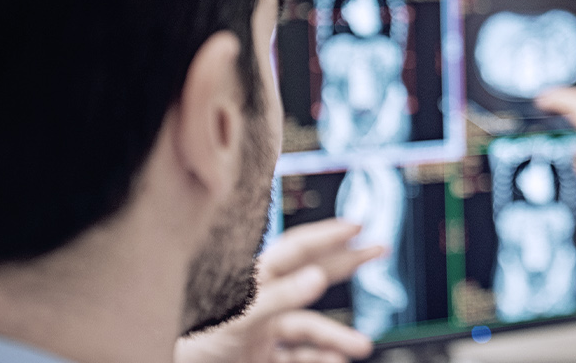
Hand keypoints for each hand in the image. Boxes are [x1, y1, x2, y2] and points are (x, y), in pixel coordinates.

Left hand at [176, 219, 383, 362]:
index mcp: (253, 281)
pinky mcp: (260, 358)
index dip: (326, 235)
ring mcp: (262, 332)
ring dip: (337, 337)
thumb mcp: (241, 316)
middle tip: (378, 250)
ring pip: (308, 327)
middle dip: (347, 264)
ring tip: (361, 346)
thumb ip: (279, 297)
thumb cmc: (196, 344)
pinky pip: (297, 357)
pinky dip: (319, 359)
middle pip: (311, 275)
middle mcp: (261, 302)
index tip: (356, 226)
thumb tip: (318, 277)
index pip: (295, 249)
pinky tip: (335, 362)